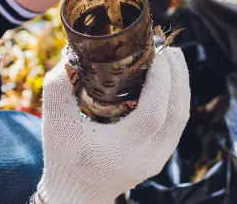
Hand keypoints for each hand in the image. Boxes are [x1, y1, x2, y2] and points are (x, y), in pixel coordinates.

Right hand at [36, 47, 189, 203]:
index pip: (155, 112)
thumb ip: (57, 89)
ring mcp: (159, 158)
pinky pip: (178, 122)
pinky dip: (178, 97)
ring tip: (173, 57)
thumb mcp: (54, 124)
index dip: (161, 80)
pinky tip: (171, 78)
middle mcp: (148, 156)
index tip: (157, 53)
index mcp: (123, 150)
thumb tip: (69, 54)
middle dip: (177, 75)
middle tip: (167, 47)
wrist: (77, 196)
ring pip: (182, 116)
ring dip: (181, 83)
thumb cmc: (65, 159)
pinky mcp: (163, 156)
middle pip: (177, 111)